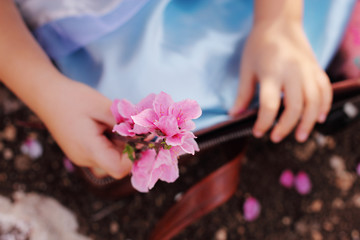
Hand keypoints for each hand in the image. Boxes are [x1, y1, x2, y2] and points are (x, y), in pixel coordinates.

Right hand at [40, 78, 131, 178]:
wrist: (47, 95)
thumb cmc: (73, 98)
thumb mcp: (102, 106)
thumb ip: (123, 122)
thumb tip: (145, 132)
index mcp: (89, 149)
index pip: (120, 170)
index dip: (133, 157)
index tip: (136, 138)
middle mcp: (85, 159)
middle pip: (117, 164)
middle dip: (127, 147)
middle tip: (125, 125)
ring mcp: (82, 158)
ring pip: (111, 159)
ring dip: (119, 143)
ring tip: (110, 123)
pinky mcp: (81, 153)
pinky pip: (103, 154)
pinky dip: (110, 142)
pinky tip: (103, 126)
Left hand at [230, 22, 331, 142]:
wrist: (279, 23)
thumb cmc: (258, 46)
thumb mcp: (246, 69)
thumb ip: (243, 94)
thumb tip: (234, 115)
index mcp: (271, 72)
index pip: (269, 106)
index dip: (264, 123)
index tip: (258, 133)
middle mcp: (292, 72)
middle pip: (295, 107)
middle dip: (286, 127)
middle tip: (276, 138)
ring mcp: (307, 70)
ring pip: (314, 102)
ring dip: (308, 122)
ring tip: (300, 136)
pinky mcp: (316, 68)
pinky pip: (325, 90)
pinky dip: (324, 106)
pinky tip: (318, 118)